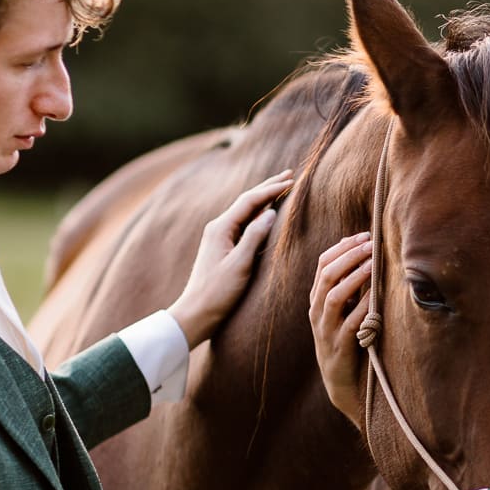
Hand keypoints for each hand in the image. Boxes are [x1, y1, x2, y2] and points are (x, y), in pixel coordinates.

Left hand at [169, 170, 294, 346]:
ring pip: (245, 211)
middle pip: (247, 201)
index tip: (292, 182)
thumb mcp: (239, 264)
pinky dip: (258, 215)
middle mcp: (218, 227)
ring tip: (281, 189)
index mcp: (221, 228)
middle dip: (268, 188)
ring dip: (264, 199)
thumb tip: (270, 212)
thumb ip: (254, 236)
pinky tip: (267, 215)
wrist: (196, 312)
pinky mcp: (222, 247)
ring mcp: (219, 237)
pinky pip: (243, 224)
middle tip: (290, 176)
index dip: (272, 190)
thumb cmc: (217, 292)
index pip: (250, 201)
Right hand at [308, 231, 371, 426]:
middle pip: (327, 274)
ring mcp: (325, 330)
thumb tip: (371, 255)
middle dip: (350, 255)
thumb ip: (352, 287)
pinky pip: (350, 322)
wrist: (343, 384)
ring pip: (334, 295)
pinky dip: (364, 306)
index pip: (323, 264)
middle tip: (372, 243)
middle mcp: (317, 312)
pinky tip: (378, 294)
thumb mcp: (347, 311)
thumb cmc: (349, 341)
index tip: (365, 235)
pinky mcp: (339, 347)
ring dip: (356, 276)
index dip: (343, 247)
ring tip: (374, 262)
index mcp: (317, 300)